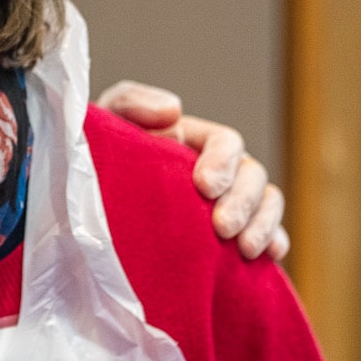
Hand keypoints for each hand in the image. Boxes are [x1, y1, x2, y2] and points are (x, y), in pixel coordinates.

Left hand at [96, 81, 287, 261]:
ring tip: (245, 249)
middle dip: (243, 202)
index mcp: (194, 140)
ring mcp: (229, 201)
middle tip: (222, 228)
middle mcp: (220, 169)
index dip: (223, 161)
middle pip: (252, 175)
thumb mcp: (107, 120)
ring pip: (266, 203)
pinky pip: (268, 234)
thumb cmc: (98, 154)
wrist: (86, 199)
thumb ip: (133, 104)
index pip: (226, 142)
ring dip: (262, 224)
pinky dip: (274, 241)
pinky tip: (268, 256)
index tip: (205, 186)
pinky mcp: (231, 233)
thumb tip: (174, 110)